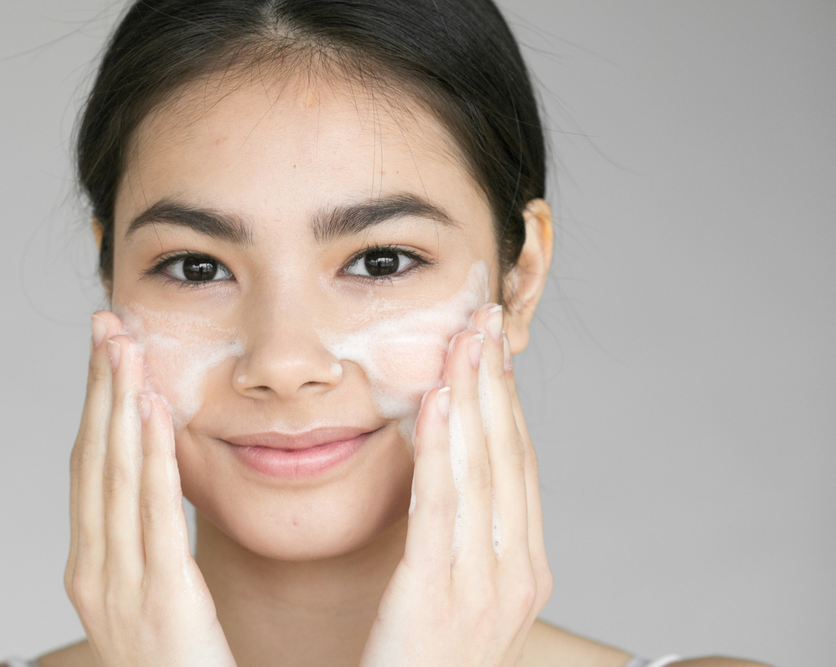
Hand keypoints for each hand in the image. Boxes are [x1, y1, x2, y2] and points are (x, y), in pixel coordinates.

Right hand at [64, 311, 237, 666]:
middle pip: (93, 458)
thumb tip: (157, 491)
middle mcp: (95, 569)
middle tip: (107, 323)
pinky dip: (152, 455)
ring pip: (116, 475)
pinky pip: (155, 512)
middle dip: (98, 386)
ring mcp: (122, 585)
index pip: (88, 468)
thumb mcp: (152, 599)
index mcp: (90, 567)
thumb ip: (146, 547)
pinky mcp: (164, 598)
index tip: (103, 352)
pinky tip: (154, 409)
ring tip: (127, 345)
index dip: (93, 405)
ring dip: (120, 403)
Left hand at [359, 304, 552, 666]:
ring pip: (482, 469)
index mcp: (526, 570)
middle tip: (484, 316)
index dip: (507, 400)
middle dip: (495, 380)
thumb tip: (448, 466)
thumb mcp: (459, 593)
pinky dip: (444, 445)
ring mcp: (485, 586)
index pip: (519, 465)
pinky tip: (440, 397)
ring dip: (474, 395)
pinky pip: (443, 505)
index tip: (493, 347)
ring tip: (464, 336)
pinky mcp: (439, 593)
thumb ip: (465, 536)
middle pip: (507, 455)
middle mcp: (518, 573)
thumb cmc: (422, 659)